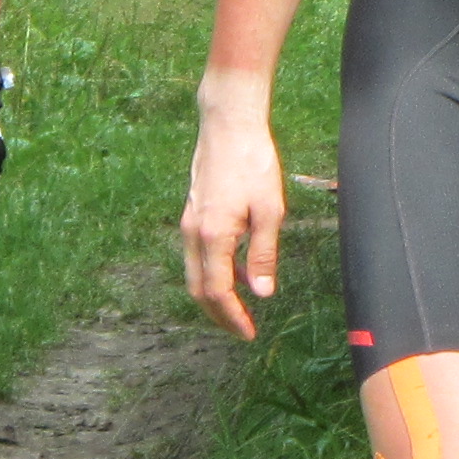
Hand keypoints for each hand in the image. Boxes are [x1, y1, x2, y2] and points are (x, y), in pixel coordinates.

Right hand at [177, 111, 284, 339]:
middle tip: (241, 328)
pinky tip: (237, 269)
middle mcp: (193, 233)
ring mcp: (188, 222)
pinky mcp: (191, 212)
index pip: (218, 292)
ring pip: (194, 273)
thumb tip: (262, 292)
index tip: (249, 333)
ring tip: (243, 304)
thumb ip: (263, 254)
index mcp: (213, 236)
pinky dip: (213, 271)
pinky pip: (197, 254)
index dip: (232, 318)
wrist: (228, 124)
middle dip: (219, 314)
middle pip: (198, 289)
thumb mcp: (269, 210)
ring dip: (216, 294)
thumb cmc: (252, 162)